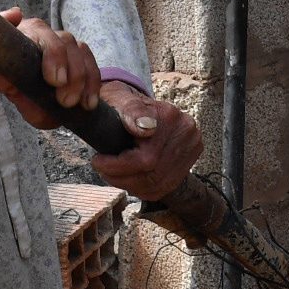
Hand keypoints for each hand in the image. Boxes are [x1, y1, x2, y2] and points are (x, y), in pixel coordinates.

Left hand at [0, 8, 100, 128]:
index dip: (54, 55)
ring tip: (82, 105)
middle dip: (73, 74)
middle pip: (69, 45)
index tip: (54, 80)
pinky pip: (86, 69)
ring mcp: (57, 49)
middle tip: (65, 101)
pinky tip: (89, 106)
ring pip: (82, 55)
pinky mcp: (65, 66)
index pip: (44, 34)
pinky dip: (92, 86)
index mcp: (20, 29)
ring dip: (86, 81)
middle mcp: (43, 34)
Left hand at [92, 82, 202, 202]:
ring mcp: (191, 148)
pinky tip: (128, 179)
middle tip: (101, 170)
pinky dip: (143, 188)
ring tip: (112, 175)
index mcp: (170, 116)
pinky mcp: (189, 162)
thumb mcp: (119, 99)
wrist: (136, 105)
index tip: (97, 160)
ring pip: (158, 185)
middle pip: (153, 175)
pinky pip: (164, 187)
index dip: (118, 165)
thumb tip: (144, 129)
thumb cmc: (121, 103)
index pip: (146, 157)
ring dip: (130, 185)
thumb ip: (131, 110)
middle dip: (121, 178)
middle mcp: (187, 133)